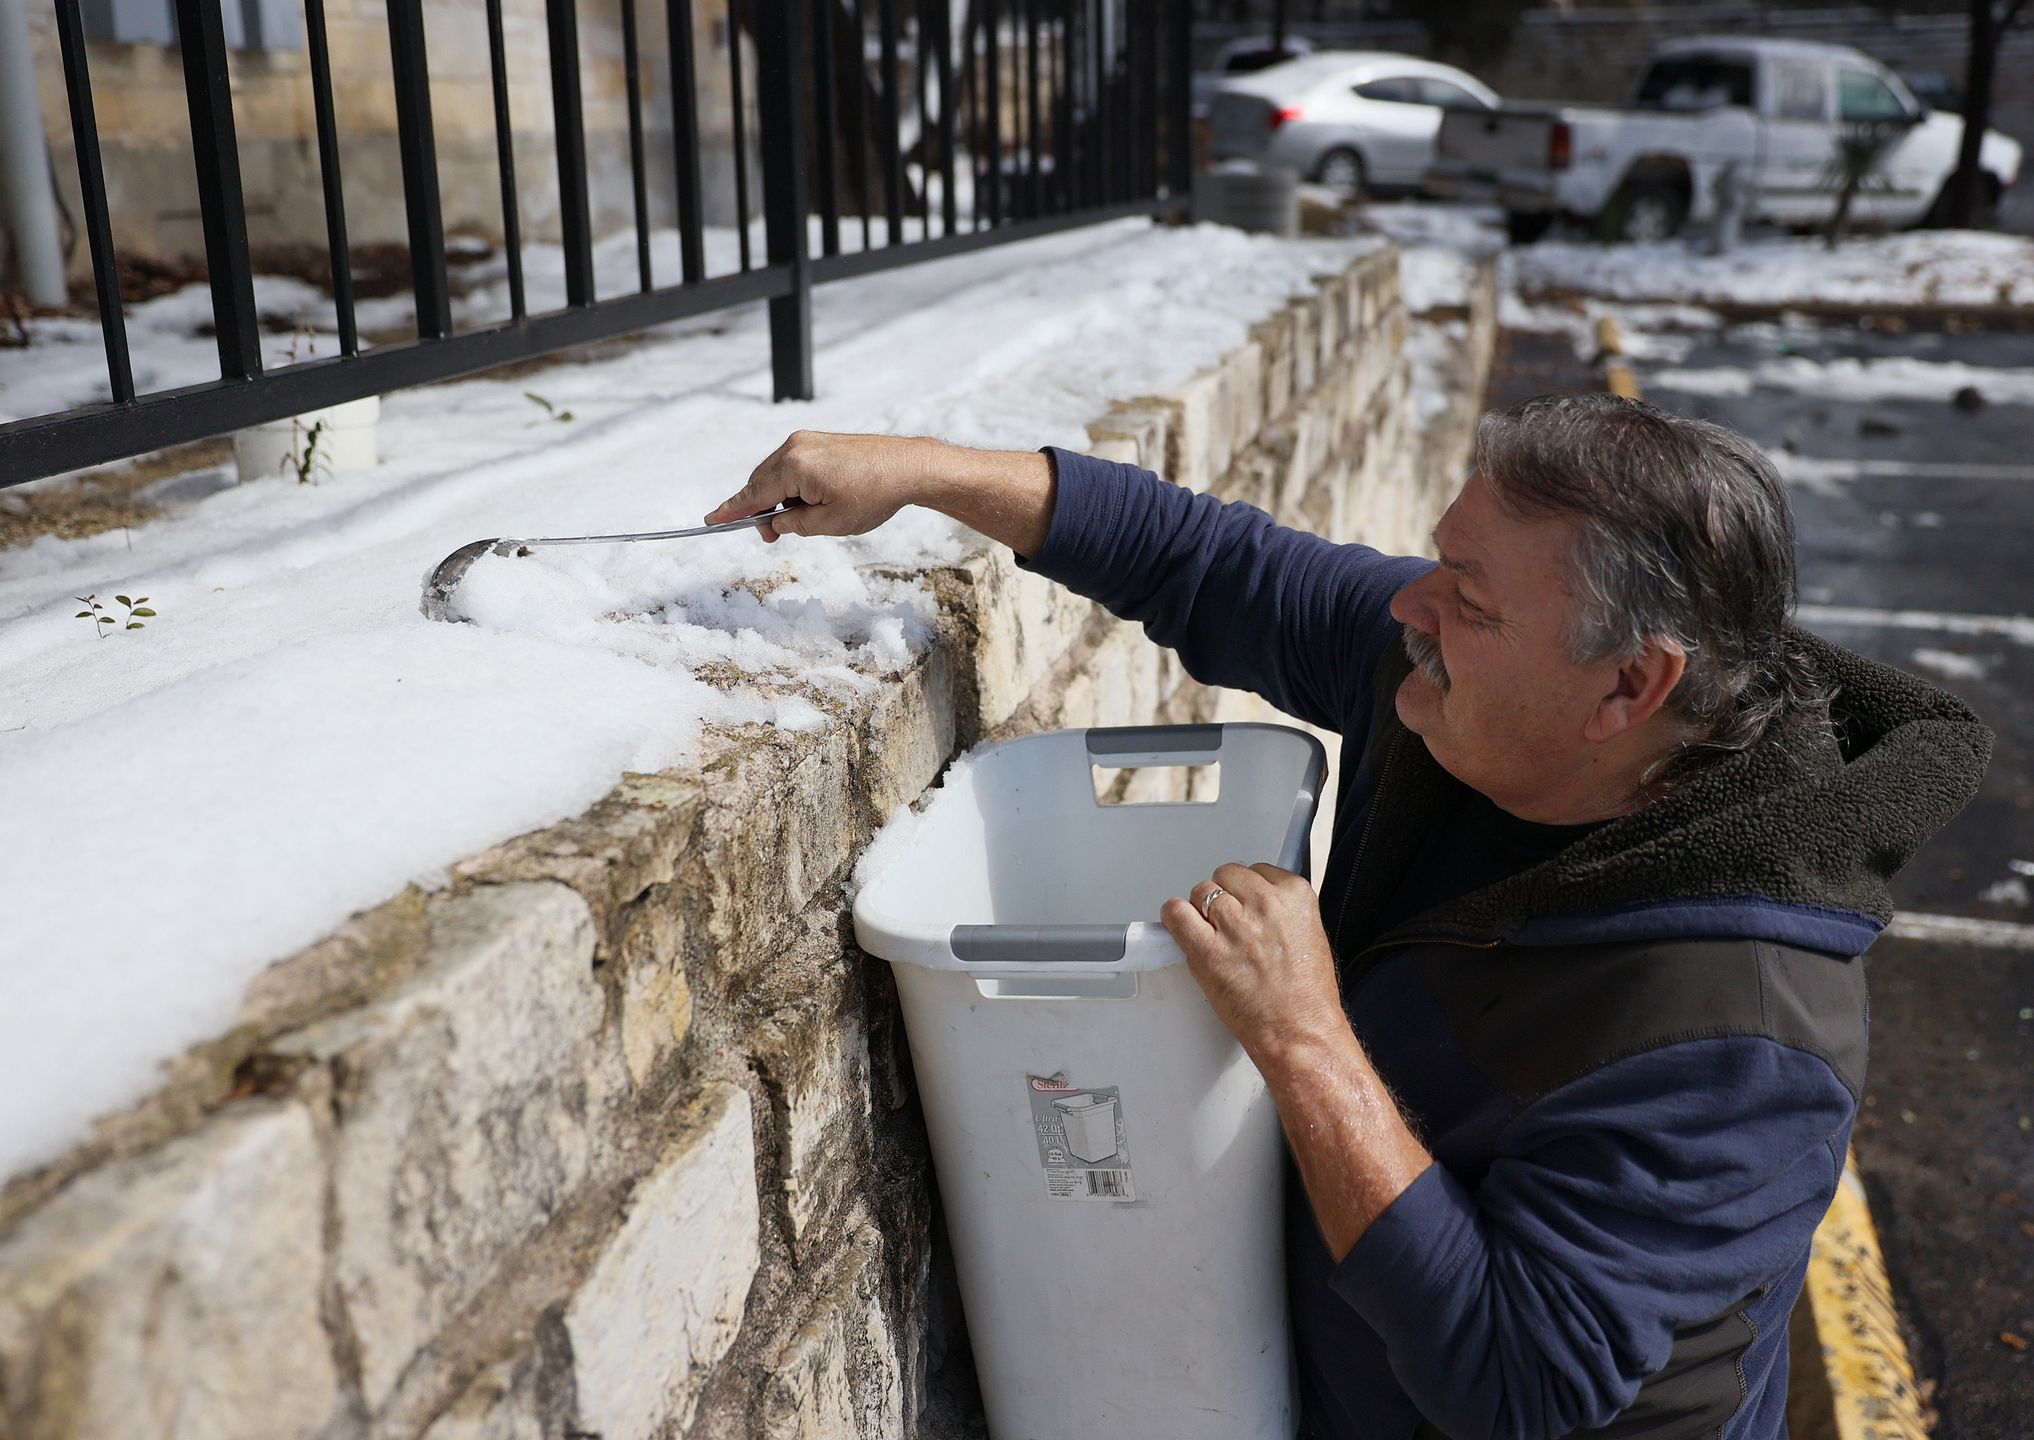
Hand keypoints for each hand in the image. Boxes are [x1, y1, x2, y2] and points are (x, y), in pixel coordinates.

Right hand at [705, 430, 929, 542]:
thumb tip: (775, 522)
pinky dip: (791, 484)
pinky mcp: (819, 440)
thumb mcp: (830, 523)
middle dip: (761, 509)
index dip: (731, 511)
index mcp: (794, 467)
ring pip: (775, 474)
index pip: (753, 494)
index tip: (711, 520)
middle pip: (760, 482)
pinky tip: (810, 500)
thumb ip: (794, 524)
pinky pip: (792, 465)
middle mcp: (795, 447)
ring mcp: (807, 440)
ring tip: (801, 519)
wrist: (908, 467)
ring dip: (778, 497)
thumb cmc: (873, 495)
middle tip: (772, 535)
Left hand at [1161, 863, 1350, 1065]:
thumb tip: (1252, 900)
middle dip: (1224, 897)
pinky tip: (1181, 927)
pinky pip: (1176, 913)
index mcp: (1295, 896)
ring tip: (1211, 934)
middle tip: (1228, 924)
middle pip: (1225, 876)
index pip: (1256, 870)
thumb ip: (1281, 910)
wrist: (1299, 1032)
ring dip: (1200, 910)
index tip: (1245, 906)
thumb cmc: (1307, 996)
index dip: (1246, 891)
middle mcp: (1264, 904)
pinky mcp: (1206, 949)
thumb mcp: (1309, 935)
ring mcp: (1234, 926)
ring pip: (1200, 891)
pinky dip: (1173, 917)